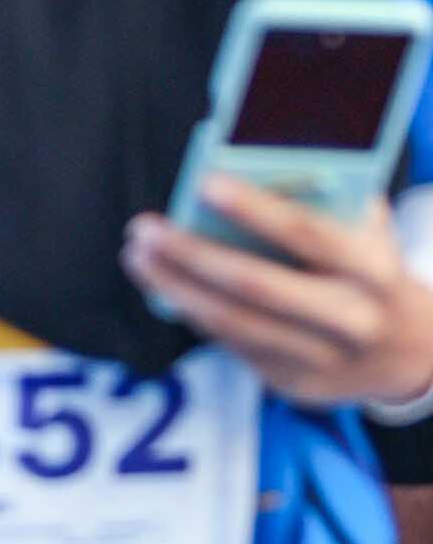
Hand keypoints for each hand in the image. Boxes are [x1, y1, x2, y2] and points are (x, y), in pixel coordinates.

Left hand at [120, 182, 432, 410]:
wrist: (411, 349)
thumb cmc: (369, 264)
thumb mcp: (365, 228)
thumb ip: (322, 198)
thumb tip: (240, 158)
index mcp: (372, 269)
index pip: (308, 234)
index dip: (255, 209)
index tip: (203, 182)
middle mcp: (351, 319)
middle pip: (257, 286)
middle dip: (193, 255)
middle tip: (145, 227)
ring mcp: (323, 360)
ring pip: (234, 324)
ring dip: (176, 288)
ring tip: (138, 254)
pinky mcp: (295, 384)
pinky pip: (233, 345)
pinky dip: (193, 312)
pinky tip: (164, 284)